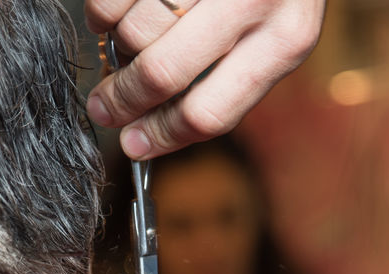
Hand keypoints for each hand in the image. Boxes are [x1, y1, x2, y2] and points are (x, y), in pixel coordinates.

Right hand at [84, 0, 324, 158]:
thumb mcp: (278, 32)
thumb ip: (232, 76)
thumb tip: (155, 124)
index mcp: (285, 40)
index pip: (211, 112)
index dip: (163, 136)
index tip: (134, 145)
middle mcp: (252, 1)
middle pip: (163, 74)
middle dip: (123, 100)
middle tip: (102, 108)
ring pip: (135, 30)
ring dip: (115, 49)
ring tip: (116, 48)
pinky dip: (103, 12)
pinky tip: (112, 15)